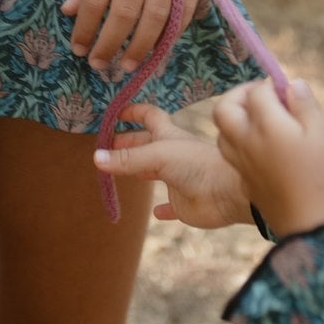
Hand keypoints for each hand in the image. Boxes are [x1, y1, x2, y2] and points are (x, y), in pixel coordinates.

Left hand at [61, 0, 206, 77]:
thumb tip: (69, 12)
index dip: (84, 29)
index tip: (77, 48)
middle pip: (124, 13)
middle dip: (109, 44)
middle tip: (98, 65)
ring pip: (156, 17)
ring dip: (141, 47)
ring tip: (127, 65)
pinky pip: (185, 9)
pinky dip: (172, 32)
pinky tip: (158, 47)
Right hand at [94, 104, 251, 228]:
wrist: (228, 192)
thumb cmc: (197, 164)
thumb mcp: (158, 155)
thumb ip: (128, 158)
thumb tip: (95, 157)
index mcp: (168, 135)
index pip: (148, 116)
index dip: (133, 112)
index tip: (115, 113)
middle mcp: (172, 154)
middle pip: (146, 144)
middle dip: (128, 142)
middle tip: (106, 147)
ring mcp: (178, 179)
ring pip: (155, 172)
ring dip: (140, 171)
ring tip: (120, 172)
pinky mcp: (184, 204)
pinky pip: (171, 206)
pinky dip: (162, 209)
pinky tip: (156, 212)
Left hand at [213, 78, 323, 238]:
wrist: (314, 229)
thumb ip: (305, 104)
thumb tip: (291, 83)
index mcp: (265, 126)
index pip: (256, 92)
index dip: (271, 85)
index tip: (289, 92)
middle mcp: (246, 142)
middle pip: (224, 108)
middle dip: (240, 96)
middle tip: (264, 98)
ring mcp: (243, 165)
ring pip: (222, 133)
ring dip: (236, 119)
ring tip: (261, 121)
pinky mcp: (246, 184)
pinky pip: (230, 155)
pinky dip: (239, 143)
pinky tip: (262, 149)